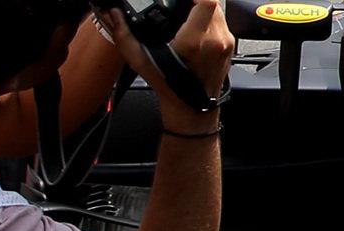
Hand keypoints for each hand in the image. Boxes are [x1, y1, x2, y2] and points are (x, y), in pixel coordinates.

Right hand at [100, 0, 234, 119]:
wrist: (190, 108)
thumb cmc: (169, 87)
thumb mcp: (139, 60)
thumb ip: (123, 33)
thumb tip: (114, 14)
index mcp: (195, 41)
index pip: (206, 2)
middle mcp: (215, 40)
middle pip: (212, 2)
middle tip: (180, 2)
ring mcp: (225, 43)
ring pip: (218, 10)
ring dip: (202, 6)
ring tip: (185, 11)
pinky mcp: (229, 46)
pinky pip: (221, 21)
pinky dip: (208, 17)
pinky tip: (194, 22)